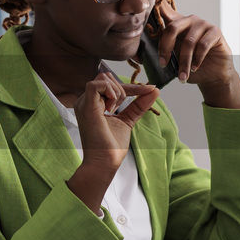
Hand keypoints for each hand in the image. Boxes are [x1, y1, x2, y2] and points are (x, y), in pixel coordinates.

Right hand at [66, 71, 159, 212]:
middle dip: (122, 88)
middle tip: (121, 108)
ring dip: (117, 92)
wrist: (104, 162)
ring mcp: (84, 103)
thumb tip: (155, 90)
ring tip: (115, 110)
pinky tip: (111, 108)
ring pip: (103, 78)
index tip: (150, 89)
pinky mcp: (86, 106)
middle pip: (106, 77)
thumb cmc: (111, 146)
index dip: (132, 87)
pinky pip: (96, 84)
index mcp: (93, 104)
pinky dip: (110, 91)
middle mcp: (86, 101)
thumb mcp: (128, 120)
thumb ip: (139, 105)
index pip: (112, 85)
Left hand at [154, 6, 239, 108]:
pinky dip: (197, 59)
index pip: (164, 12)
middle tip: (163, 64)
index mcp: (176, 24)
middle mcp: (189, 20)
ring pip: (188, 42)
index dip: (155, 8)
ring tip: (182, 76)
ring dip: (184, 62)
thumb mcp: (173, 60)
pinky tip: (195, 68)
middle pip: (172, 28)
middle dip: (165, 48)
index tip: (145, 13)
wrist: (212, 75)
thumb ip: (162, 53)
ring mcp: (203, 24)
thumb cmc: (190, 66)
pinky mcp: (215, 31)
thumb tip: (141, 57)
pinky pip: (203, 45)